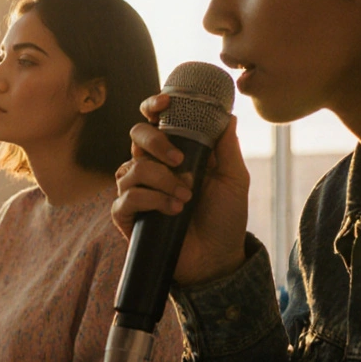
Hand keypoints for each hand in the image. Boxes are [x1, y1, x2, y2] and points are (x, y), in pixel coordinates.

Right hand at [112, 93, 251, 286]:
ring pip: (131, 168)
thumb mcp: (234, 179)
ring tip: (185, 197)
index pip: (154, 121)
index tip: (165, 103)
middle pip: (135, 136)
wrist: (217, 258)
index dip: (152, 107)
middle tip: (178, 160)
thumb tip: (227, 115)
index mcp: (173, 152)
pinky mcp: (126, 215)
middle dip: (155, 142)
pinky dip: (152, 201)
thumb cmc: (225, 217)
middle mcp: (150, 166)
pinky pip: (126, 198)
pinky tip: (173, 210)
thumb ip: (227, 148)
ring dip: (161, 180)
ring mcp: (136, 190)